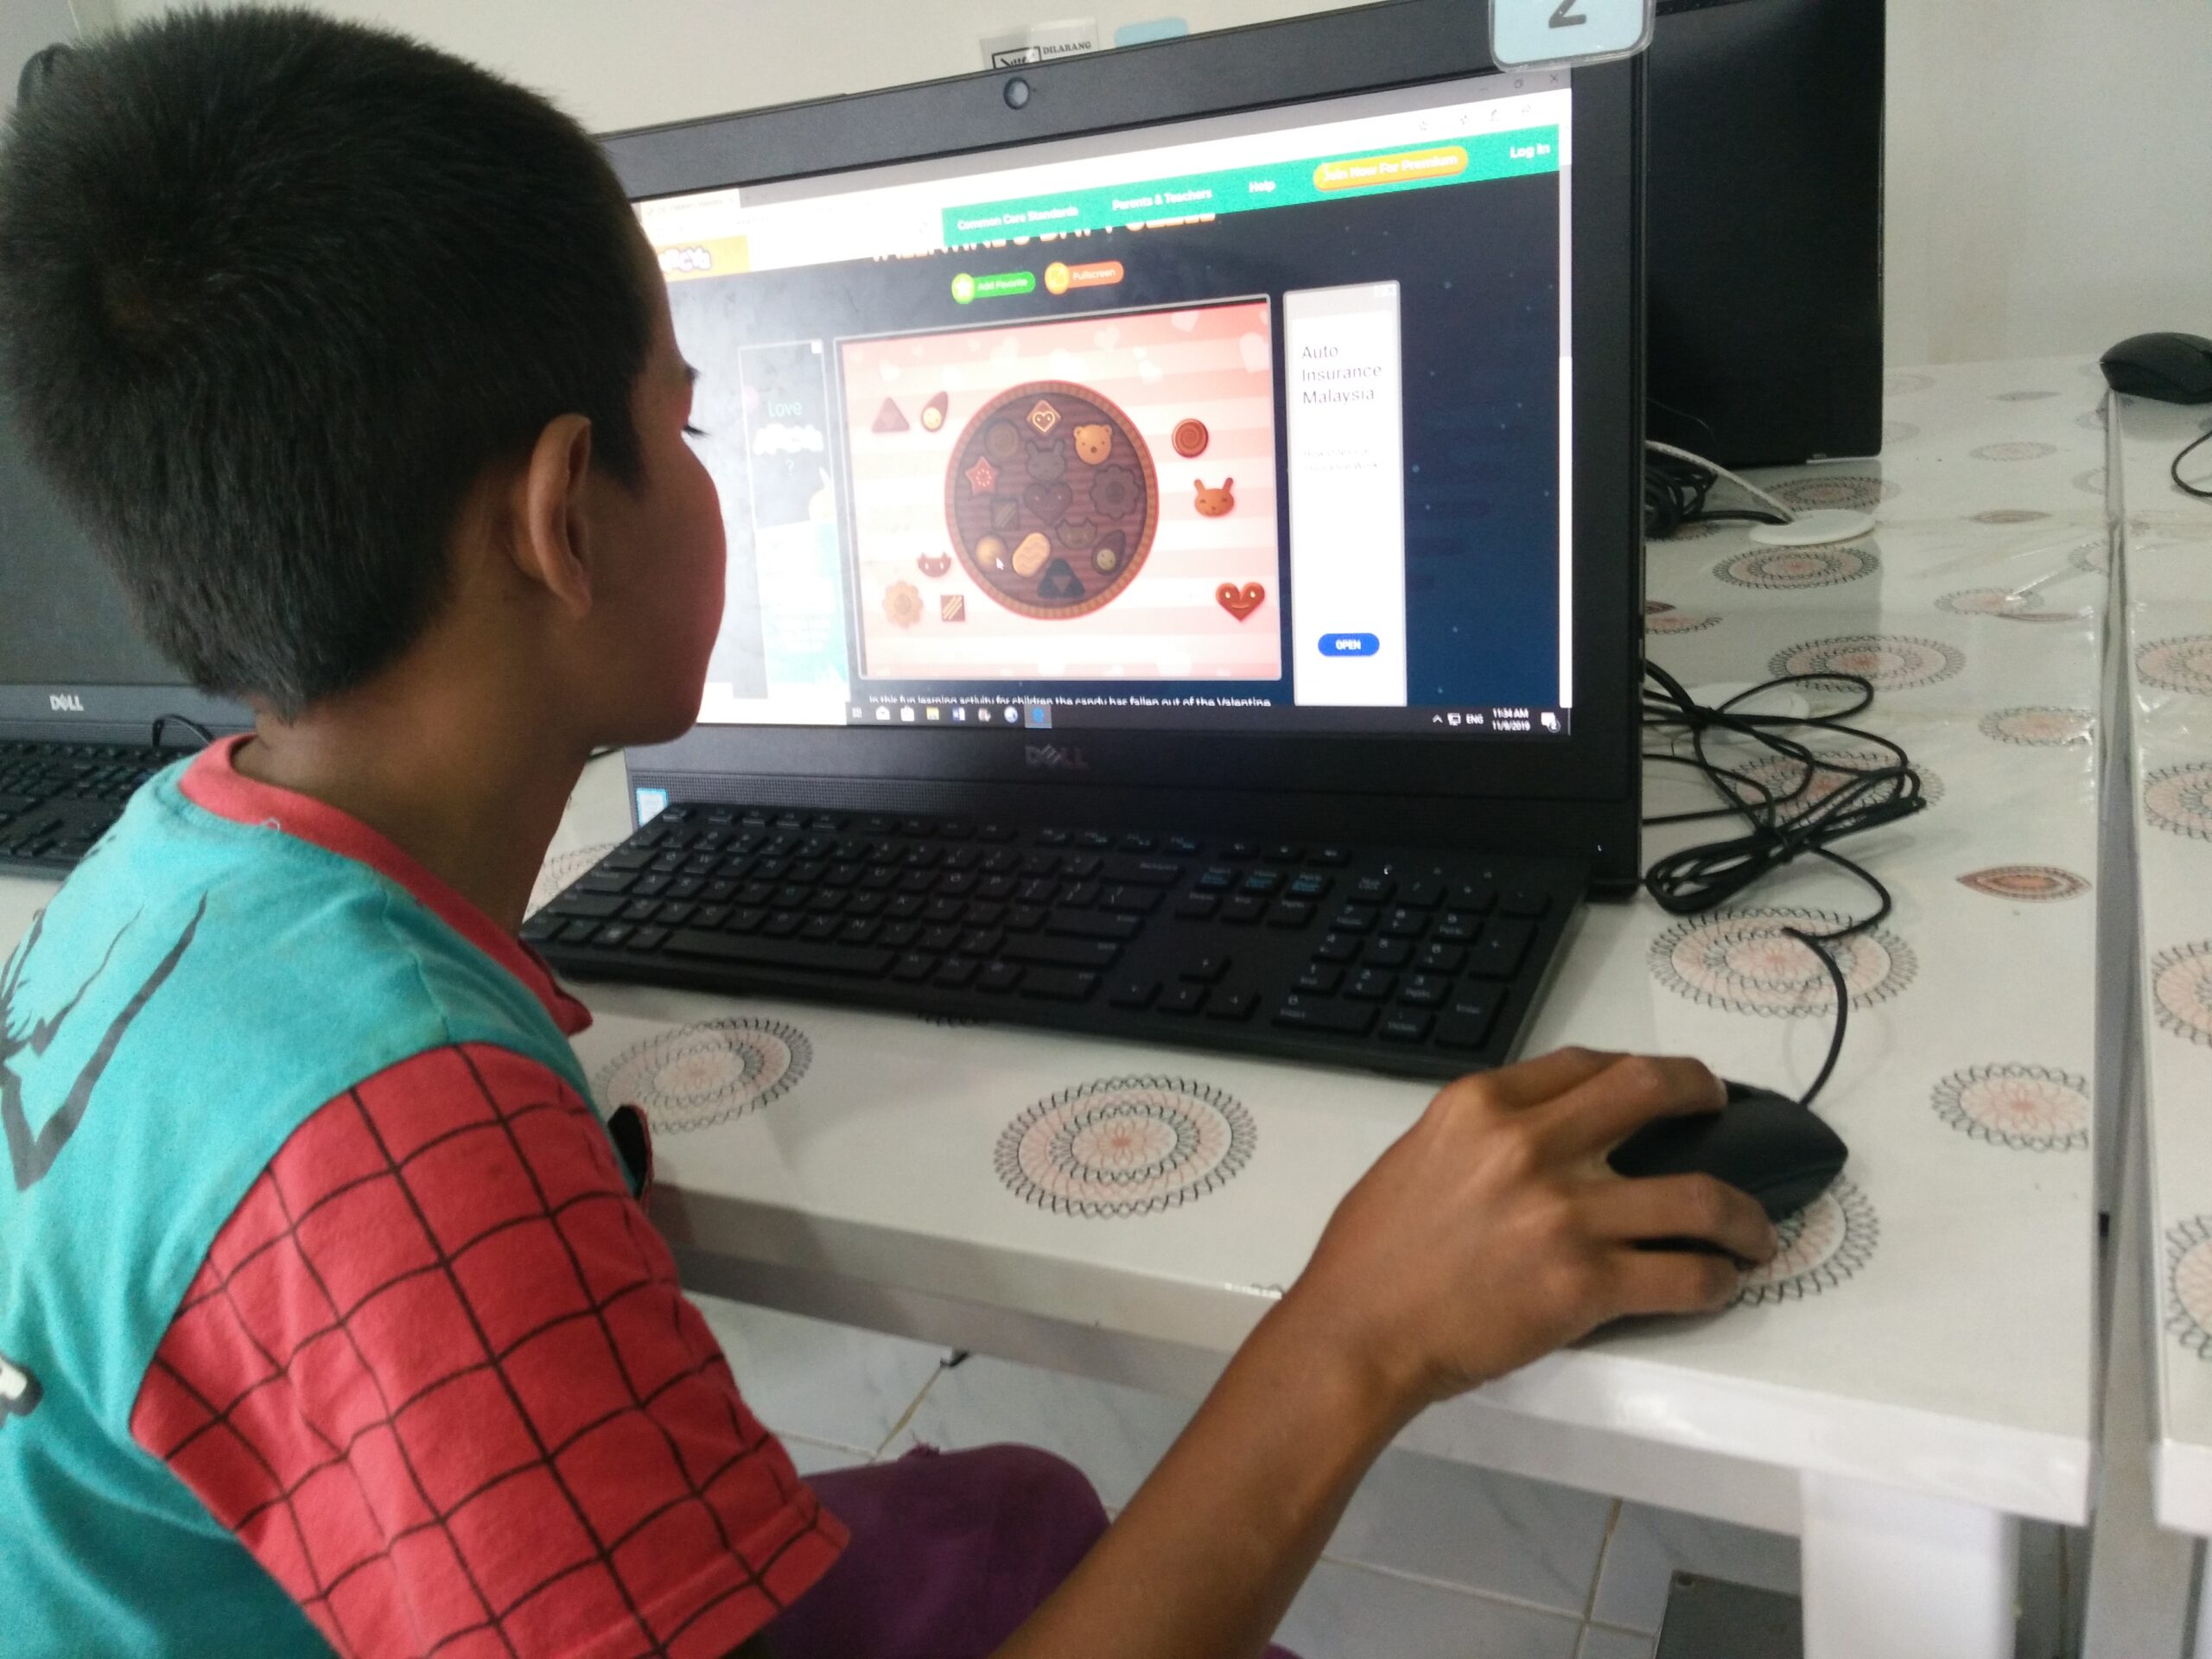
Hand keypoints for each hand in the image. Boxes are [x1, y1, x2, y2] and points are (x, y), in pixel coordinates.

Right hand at [1276, 1048, 1778, 1419]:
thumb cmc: (1372, 1256)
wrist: (1358, 1333)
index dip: (1637, 1070)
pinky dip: (1716, 1282)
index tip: (1659, 1085)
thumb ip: (1482, 1137)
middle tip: (1722, 1113)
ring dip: (1743, 1215)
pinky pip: (1686, 1277)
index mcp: (1481, 1105)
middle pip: (1651, 1091)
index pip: (1585, 1063)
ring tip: (1755, 1231)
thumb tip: (1542, 1139)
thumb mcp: (1417, 1156)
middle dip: (1703, 1093)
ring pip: (1698, 1196)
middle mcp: (1530, 1144)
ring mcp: (1565, 1213)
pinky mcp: (1587, 1283)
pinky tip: (1719, 1284)